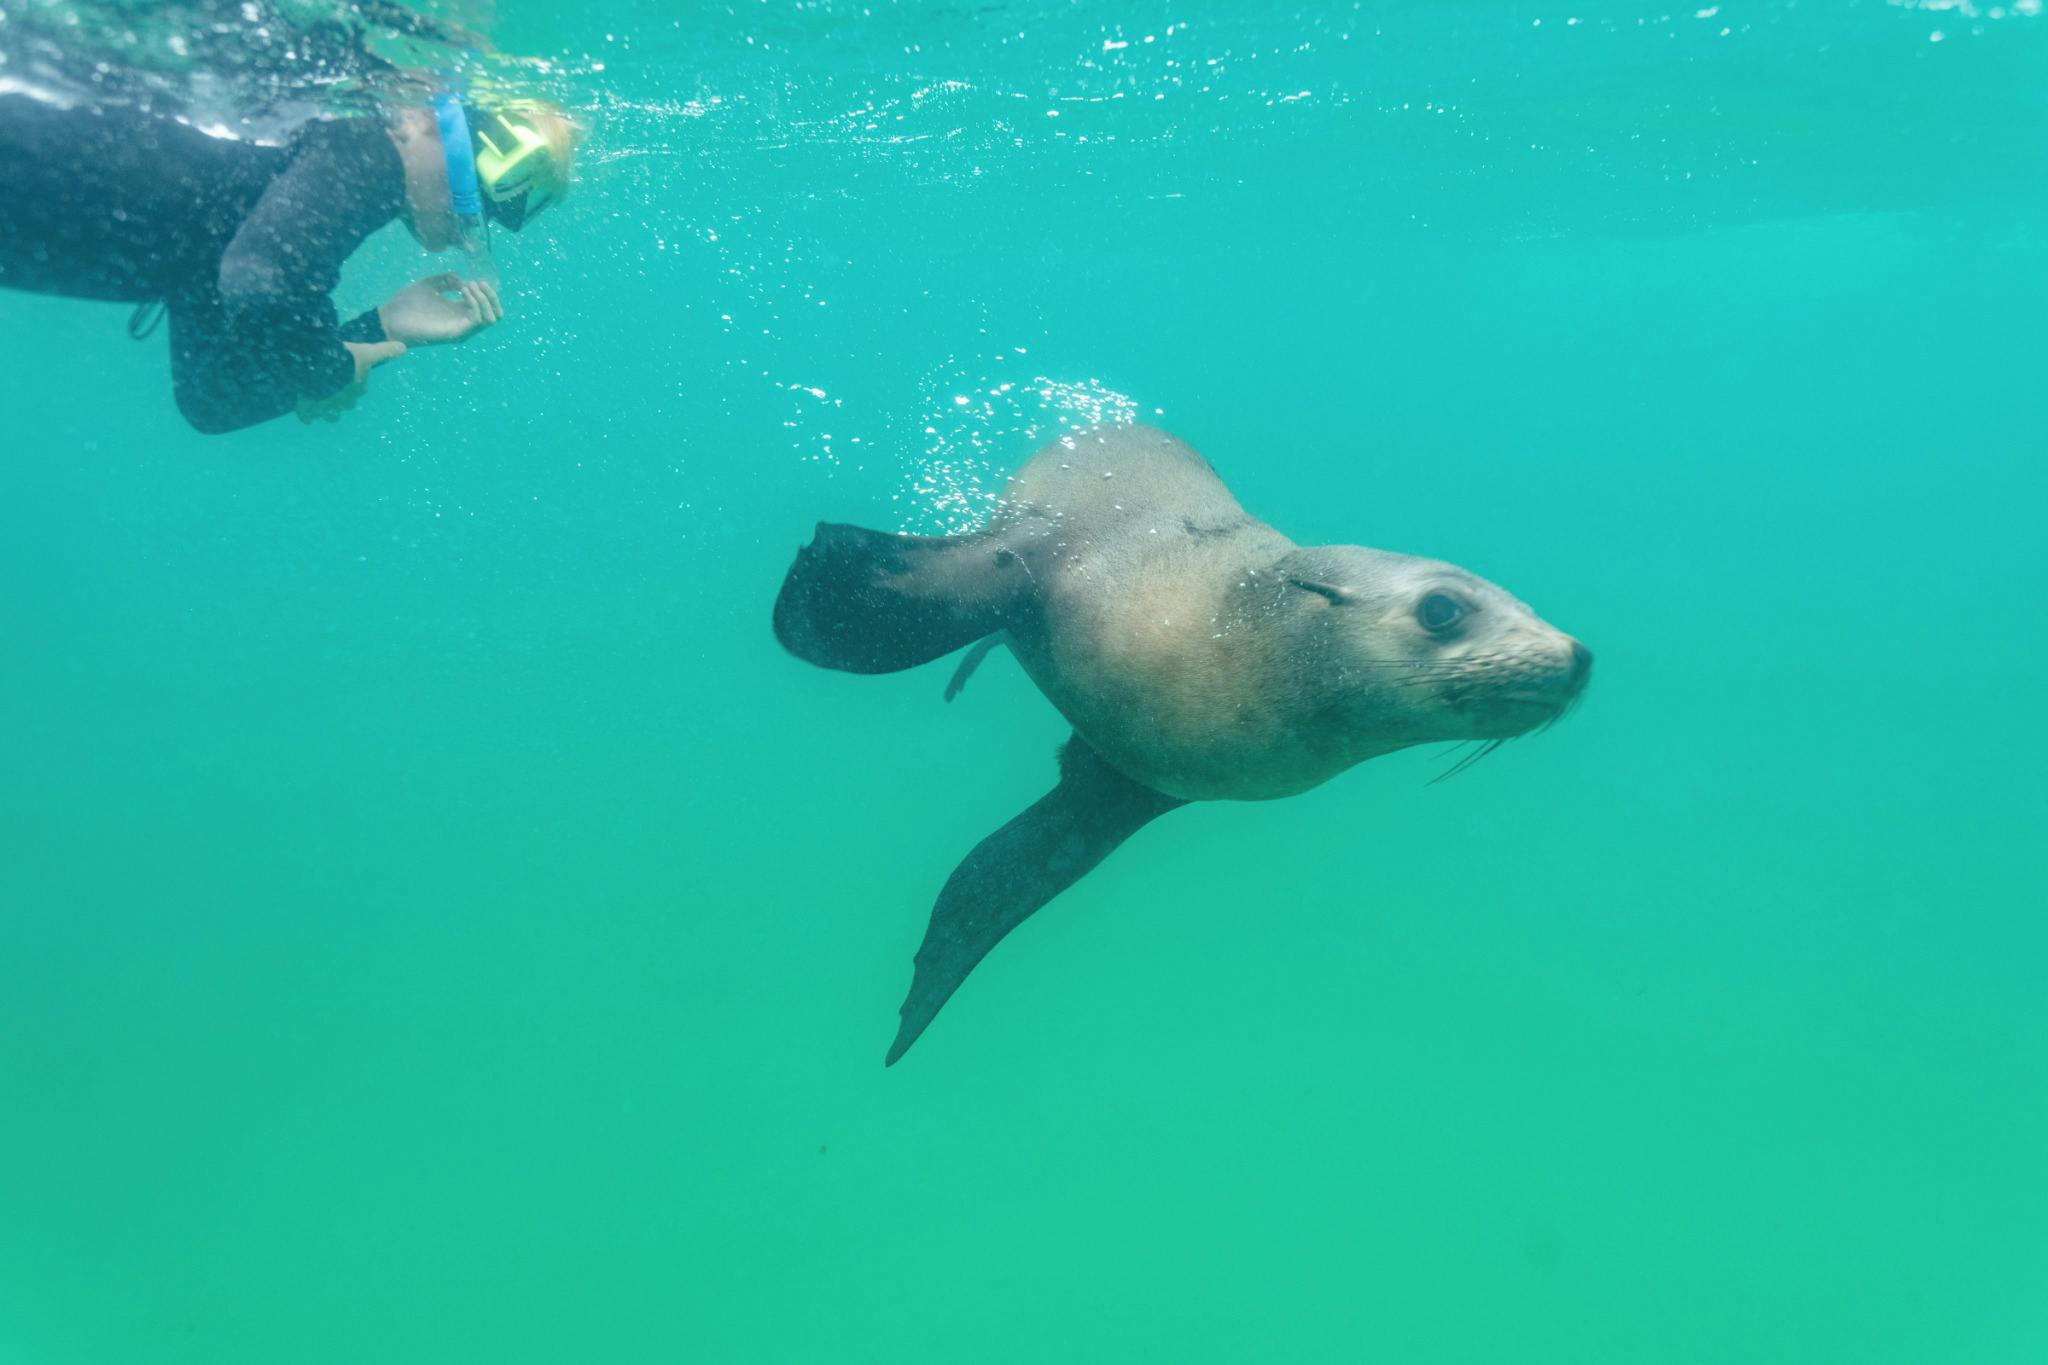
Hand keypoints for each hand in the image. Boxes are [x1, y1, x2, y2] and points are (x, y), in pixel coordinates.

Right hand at [296, 340, 405, 423]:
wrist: (319, 367)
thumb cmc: (346, 361)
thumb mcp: (367, 353)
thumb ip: (385, 351)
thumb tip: (404, 347)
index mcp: (357, 388)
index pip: (361, 388)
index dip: (358, 384)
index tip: (354, 379)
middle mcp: (344, 400)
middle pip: (348, 403)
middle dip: (345, 399)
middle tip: (337, 390)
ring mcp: (326, 406)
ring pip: (331, 414)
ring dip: (328, 411)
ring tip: (323, 406)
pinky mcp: (309, 408)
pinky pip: (307, 415)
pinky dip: (307, 416)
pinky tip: (306, 415)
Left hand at [378, 272, 503, 346]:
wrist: (391, 318)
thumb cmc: (407, 303)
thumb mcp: (430, 284)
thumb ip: (447, 280)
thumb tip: (464, 280)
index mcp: (460, 311)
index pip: (487, 305)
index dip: (487, 290)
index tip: (473, 278)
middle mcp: (464, 321)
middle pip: (496, 314)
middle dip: (491, 295)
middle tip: (477, 283)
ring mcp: (462, 329)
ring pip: (491, 318)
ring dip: (484, 299)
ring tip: (469, 287)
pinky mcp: (456, 334)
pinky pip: (477, 321)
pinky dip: (475, 303)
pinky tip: (463, 292)